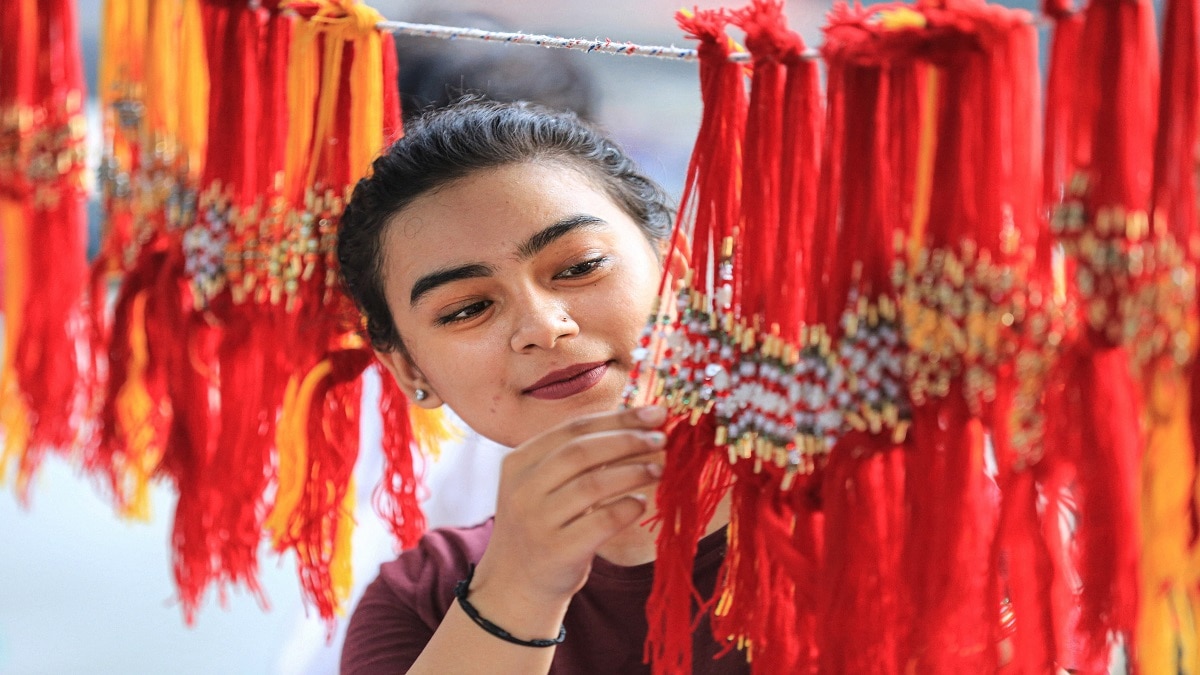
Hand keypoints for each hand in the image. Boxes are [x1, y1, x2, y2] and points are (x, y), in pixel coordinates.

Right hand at [465, 405, 667, 632]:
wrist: (514, 583)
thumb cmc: (542, 524)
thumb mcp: (543, 484)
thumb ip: (576, 456)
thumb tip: (637, 424)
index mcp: (518, 461)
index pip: (573, 428)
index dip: (618, 418)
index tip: (655, 413)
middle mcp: (523, 489)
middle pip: (581, 451)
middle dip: (627, 440)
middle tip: (661, 439)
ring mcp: (537, 521)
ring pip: (593, 485)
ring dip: (633, 472)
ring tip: (659, 470)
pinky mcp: (556, 551)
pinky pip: (601, 522)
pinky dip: (627, 508)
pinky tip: (643, 503)